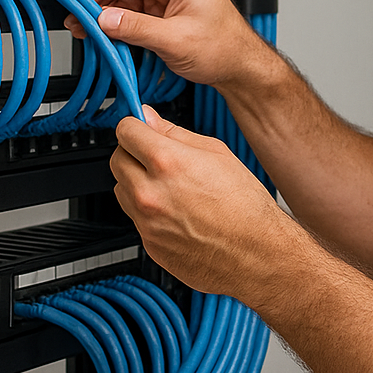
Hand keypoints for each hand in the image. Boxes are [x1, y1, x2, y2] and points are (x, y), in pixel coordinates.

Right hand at [65, 0, 271, 88]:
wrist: (239, 66)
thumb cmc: (224, 47)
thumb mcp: (174, 39)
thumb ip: (136, 28)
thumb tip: (103, 20)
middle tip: (79, 17)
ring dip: (105, 12)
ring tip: (86, 29)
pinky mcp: (162, 9)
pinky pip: (131, 10)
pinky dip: (116, 21)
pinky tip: (103, 33)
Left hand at [111, 107, 303, 299]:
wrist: (256, 253)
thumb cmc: (245, 206)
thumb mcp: (217, 153)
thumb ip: (175, 133)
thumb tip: (150, 119)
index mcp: (167, 163)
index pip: (125, 131)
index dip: (135, 126)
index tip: (141, 128)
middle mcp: (150, 194)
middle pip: (116, 159)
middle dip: (133, 153)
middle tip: (156, 156)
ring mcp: (146, 223)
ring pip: (122, 190)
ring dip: (137, 183)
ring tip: (171, 188)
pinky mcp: (149, 245)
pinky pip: (136, 218)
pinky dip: (150, 211)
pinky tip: (177, 212)